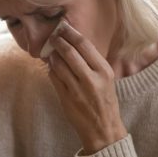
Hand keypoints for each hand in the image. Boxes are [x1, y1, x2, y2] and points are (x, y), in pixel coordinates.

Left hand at [47, 21, 125, 153]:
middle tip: (53, 36)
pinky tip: (51, 66)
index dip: (72, 33)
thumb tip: (74, 43)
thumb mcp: (106, 79)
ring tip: (51, 51)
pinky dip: (51, 69)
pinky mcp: (66, 98)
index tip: (63, 27)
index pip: (85, 45)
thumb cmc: (105, 101)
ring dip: (52, 55)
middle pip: (69, 52)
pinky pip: (54, 78)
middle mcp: (91, 78)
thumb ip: (92, 62)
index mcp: (104, 71)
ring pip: (59, 64)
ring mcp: (77, 89)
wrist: (103, 129)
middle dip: (58, 42)